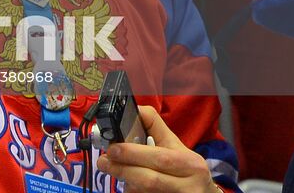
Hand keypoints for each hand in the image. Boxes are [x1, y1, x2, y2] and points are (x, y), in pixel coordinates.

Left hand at [97, 105, 216, 191]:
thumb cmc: (186, 167)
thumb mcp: (176, 145)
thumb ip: (153, 127)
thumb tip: (132, 109)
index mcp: (190, 163)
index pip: (160, 157)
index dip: (133, 153)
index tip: (112, 147)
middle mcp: (190, 185)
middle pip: (151, 179)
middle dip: (122, 169)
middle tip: (103, 161)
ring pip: (147, 192)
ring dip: (126, 182)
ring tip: (112, 171)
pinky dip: (134, 192)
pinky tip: (129, 186)